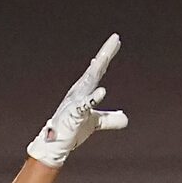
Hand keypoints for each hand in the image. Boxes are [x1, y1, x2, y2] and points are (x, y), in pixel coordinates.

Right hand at [27, 35, 128, 167]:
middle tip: (116, 38)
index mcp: (84, 90)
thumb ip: (110, 119)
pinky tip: (102, 91)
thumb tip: (125, 118)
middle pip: (95, 69)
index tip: (117, 41)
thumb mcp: (96, 123)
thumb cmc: (73, 129)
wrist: (56, 143)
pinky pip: (84, 105)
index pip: (98, 69)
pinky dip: (93, 98)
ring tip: (106, 56)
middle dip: (106, 54)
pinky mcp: (73, 115)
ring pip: (88, 81)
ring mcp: (76, 101)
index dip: (108, 55)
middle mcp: (80, 91)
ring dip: (98, 68)